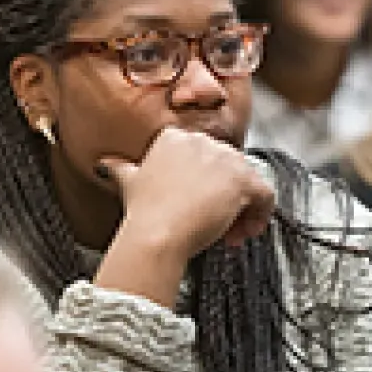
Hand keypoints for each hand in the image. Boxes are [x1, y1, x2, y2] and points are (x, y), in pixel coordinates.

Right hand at [99, 126, 274, 259]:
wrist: (156, 232)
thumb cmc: (143, 212)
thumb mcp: (129, 183)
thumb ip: (122, 169)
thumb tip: (105, 164)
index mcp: (176, 138)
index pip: (205, 160)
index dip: (204, 187)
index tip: (195, 207)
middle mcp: (203, 141)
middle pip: (228, 172)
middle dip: (224, 200)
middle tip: (213, 225)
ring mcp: (226, 159)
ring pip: (248, 184)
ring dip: (241, 211)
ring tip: (226, 233)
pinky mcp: (244, 181)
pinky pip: (265, 196)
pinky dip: (259, 216)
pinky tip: (242, 233)